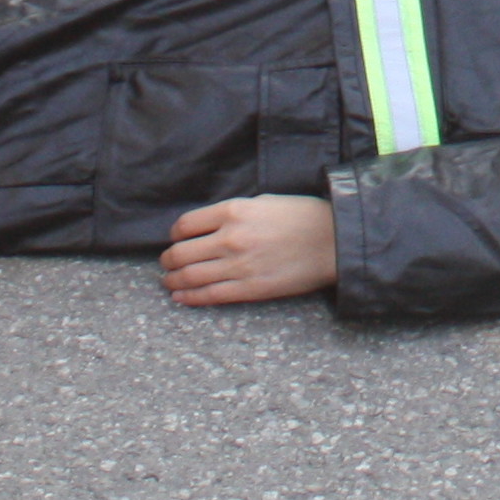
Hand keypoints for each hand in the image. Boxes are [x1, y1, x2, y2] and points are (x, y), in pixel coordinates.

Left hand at [160, 195, 335, 304]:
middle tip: (167, 263)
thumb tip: (208, 227)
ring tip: (168, 281)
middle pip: (181, 253)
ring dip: (173, 281)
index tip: (176, 238)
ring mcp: (237, 266)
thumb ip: (232, 213)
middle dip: (168, 260)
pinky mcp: (248, 289)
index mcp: (233, 211)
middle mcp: (229, 238)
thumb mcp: (262, 201)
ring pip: (190, 277)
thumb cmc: (301, 216)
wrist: (331, 241)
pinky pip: (209, 296)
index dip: (175, 234)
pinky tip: (180, 297)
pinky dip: (189, 298)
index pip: (185, 225)